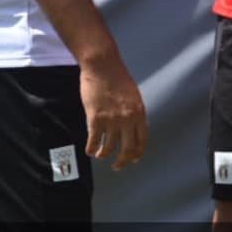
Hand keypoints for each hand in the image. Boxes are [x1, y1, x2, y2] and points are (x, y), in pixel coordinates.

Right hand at [80, 55, 146, 170]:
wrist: (102, 65)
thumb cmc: (117, 76)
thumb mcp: (133, 95)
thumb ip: (134, 111)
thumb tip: (132, 127)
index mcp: (139, 112)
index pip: (142, 140)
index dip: (137, 153)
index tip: (133, 160)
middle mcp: (128, 119)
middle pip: (128, 149)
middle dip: (123, 161)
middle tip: (118, 166)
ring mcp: (111, 119)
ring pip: (109, 148)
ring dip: (104, 155)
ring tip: (100, 155)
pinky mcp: (95, 118)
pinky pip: (93, 141)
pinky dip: (91, 148)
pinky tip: (90, 150)